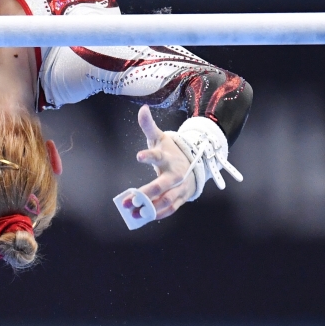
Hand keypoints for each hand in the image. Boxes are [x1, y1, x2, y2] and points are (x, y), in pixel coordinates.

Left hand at [121, 105, 196, 219]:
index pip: (157, 155)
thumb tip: (143, 108)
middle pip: (161, 185)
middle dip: (145, 193)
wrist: (194, 164)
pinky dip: (159, 213)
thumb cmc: (171, 150)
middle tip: (129, 200)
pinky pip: (171, 208)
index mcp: (167, 157)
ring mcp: (179, 187)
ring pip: (165, 200)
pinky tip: (146, 217)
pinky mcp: (181, 198)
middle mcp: (174, 173)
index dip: (148, 156)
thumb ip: (148, 125)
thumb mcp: (159, 137)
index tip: (139, 156)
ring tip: (134, 214)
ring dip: (150, 208)